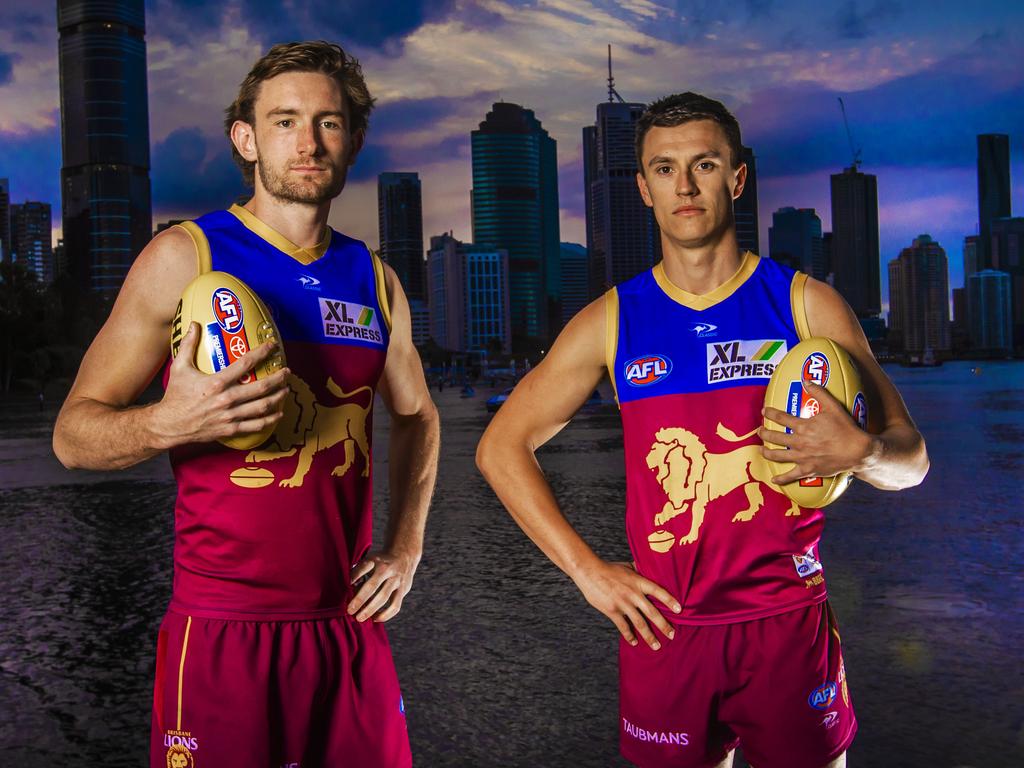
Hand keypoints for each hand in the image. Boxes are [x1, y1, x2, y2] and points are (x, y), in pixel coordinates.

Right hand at [151, 322, 290, 448]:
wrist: (170, 425)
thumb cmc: (175, 396)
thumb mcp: (179, 368)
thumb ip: (188, 345)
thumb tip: (193, 324)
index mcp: (217, 382)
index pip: (246, 363)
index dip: (262, 352)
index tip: (272, 345)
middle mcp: (227, 399)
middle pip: (262, 387)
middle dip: (278, 378)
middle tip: (287, 371)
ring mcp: (231, 415)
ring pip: (263, 406)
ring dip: (278, 397)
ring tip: (286, 389)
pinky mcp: (231, 429)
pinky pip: (256, 425)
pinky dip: (270, 419)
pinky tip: (278, 413)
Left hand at [347, 549, 419, 622]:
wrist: (404, 555)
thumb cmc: (380, 562)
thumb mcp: (370, 560)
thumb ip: (360, 573)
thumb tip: (347, 592)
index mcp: (375, 560)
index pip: (362, 567)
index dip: (353, 577)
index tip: (344, 588)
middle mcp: (386, 569)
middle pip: (372, 586)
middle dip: (359, 599)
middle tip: (349, 611)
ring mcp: (396, 579)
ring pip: (383, 597)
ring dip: (370, 610)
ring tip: (359, 618)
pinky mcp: (403, 589)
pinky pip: (395, 606)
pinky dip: (385, 615)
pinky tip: (375, 618)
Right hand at [573, 560, 680, 649]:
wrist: (589, 572)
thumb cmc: (608, 568)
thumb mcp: (627, 566)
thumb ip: (640, 570)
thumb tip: (651, 567)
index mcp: (638, 581)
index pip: (658, 591)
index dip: (669, 600)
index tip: (680, 610)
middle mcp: (633, 594)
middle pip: (652, 612)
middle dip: (663, 625)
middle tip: (673, 635)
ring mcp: (622, 603)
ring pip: (639, 623)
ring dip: (649, 636)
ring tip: (656, 646)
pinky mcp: (612, 611)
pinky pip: (623, 626)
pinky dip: (629, 636)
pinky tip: (634, 643)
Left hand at [759, 382, 874, 484]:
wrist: (858, 450)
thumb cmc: (846, 428)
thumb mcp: (833, 407)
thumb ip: (819, 392)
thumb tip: (806, 380)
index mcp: (803, 427)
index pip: (781, 417)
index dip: (770, 413)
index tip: (764, 411)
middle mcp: (799, 442)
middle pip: (775, 437)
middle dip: (764, 433)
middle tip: (759, 431)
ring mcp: (802, 457)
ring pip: (778, 455)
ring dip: (767, 452)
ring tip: (761, 450)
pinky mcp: (808, 470)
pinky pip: (791, 475)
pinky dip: (782, 478)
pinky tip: (774, 480)